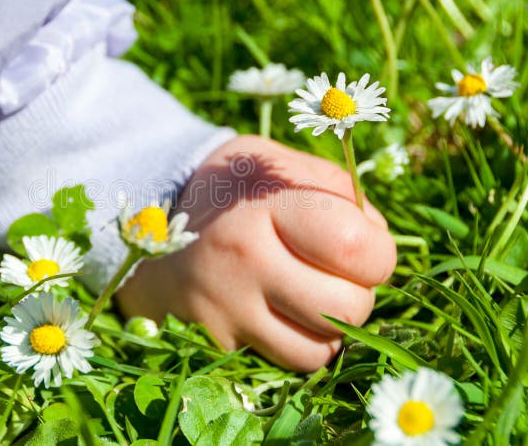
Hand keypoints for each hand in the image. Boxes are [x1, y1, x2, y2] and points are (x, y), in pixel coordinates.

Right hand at [115, 135, 396, 370]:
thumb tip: (377, 241)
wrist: (150, 216)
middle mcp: (244, 260)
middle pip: (348, 307)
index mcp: (268, 206)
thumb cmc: (234, 188)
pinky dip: (298, 344)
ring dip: (329, 326)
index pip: (359, 249)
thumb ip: (338, 193)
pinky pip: (286, 362)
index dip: (378, 255)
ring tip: (309, 294)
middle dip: (357, 294)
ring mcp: (225, 308)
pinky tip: (283, 314)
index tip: (361, 247)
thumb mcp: (282, 166)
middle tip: (334, 273)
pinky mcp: (214, 341)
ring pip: (321, 349)